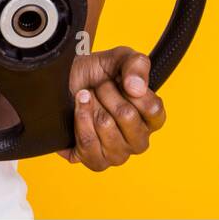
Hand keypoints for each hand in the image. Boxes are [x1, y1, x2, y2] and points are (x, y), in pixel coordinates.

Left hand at [57, 46, 166, 169]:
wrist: (64, 83)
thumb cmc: (96, 74)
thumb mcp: (121, 58)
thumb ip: (137, 65)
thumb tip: (136, 88)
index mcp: (151, 119)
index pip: (154, 109)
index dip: (134, 89)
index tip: (121, 80)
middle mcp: (138, 140)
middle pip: (127, 116)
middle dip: (108, 94)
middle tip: (100, 88)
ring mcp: (118, 154)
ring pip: (106, 128)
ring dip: (92, 106)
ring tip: (89, 100)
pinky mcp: (95, 161)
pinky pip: (88, 143)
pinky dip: (80, 120)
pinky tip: (79, 110)